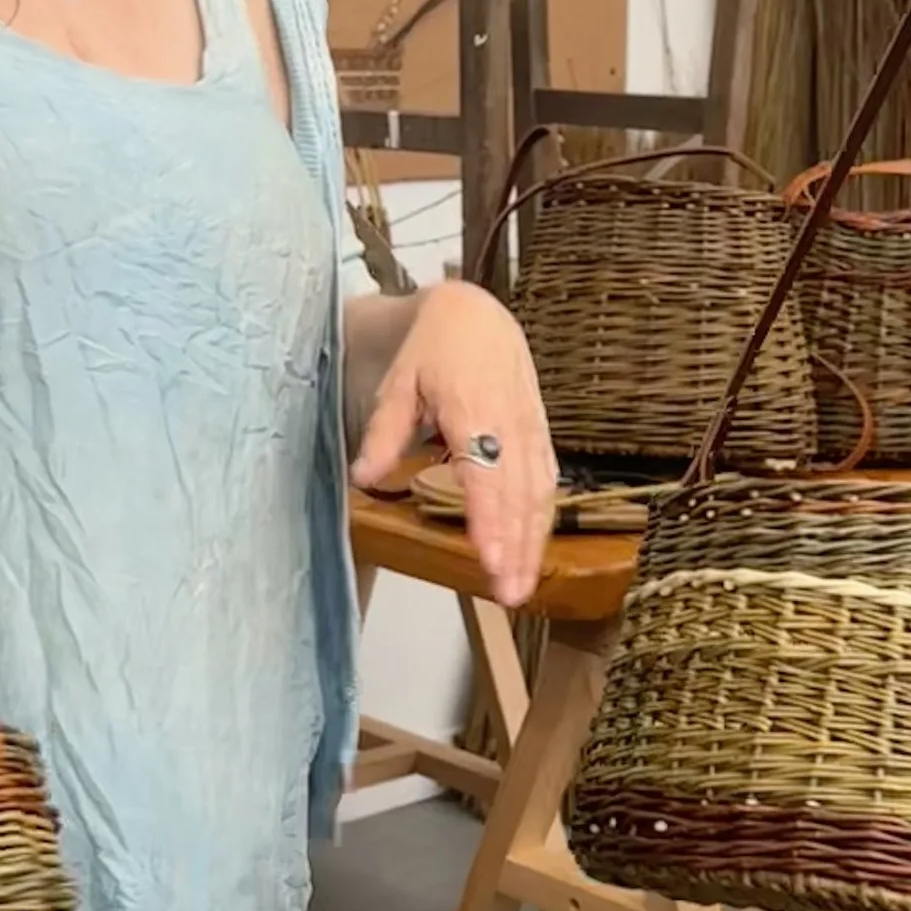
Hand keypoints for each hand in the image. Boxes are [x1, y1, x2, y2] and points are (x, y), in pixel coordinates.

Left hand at [351, 279, 556, 607]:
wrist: (477, 315)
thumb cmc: (433, 349)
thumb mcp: (399, 382)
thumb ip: (384, 433)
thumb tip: (362, 478)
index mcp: (473, 410)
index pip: (485, 474)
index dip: (490, 519)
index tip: (490, 558)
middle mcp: (509, 424)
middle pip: (518, 495)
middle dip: (516, 548)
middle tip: (508, 595)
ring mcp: (530, 429)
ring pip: (539, 494)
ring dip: (533, 543)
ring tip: (522, 587)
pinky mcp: (540, 434)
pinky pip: (547, 482)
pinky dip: (543, 520)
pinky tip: (535, 551)